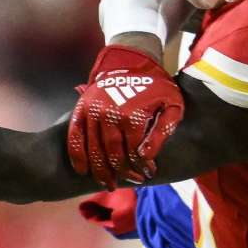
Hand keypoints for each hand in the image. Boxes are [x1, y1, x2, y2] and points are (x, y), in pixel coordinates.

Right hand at [67, 45, 182, 188]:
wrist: (133, 62)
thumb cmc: (156, 87)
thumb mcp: (172, 105)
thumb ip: (163, 131)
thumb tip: (146, 156)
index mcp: (133, 114)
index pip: (134, 151)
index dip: (141, 166)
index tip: (148, 174)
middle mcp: (110, 113)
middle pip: (113, 154)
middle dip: (122, 172)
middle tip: (131, 182)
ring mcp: (92, 111)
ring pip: (94, 149)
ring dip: (100, 171)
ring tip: (108, 184)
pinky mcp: (81, 108)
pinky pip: (75, 136)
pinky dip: (77, 155)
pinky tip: (82, 171)